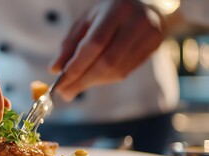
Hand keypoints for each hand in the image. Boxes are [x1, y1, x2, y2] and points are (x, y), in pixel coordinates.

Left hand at [50, 0, 164, 100]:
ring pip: (117, 70)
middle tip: (65, 92)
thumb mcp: (86, 21)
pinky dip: (104, 80)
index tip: (60, 82)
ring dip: (92, 83)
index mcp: (116, 10)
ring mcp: (149, 35)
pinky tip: (92, 80)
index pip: (94, 44)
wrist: (149, 6)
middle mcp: (136, 22)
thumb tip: (55, 70)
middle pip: (107, 61)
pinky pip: (125, 72)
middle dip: (83, 80)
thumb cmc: (109, 14)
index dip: (77, 66)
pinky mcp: (154, 47)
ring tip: (74, 88)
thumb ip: (70, 44)